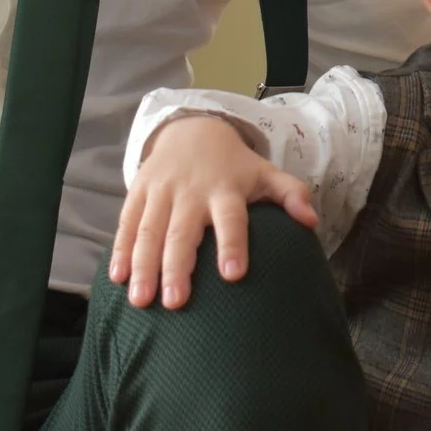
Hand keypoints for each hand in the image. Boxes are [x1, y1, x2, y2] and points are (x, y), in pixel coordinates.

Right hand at [108, 113, 317, 309]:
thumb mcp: (265, 172)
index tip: (233, 275)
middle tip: (176, 302)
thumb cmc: (234, 165)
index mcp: (226, 190)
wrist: (192, 129)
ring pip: (150, 231)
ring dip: (144, 266)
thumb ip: (291, 195)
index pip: (231, 219)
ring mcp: (161, 192)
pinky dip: (120, 250)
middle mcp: (191, 192)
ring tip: (141, 301)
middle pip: (182, 232)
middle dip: (177, 267)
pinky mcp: (138, 193)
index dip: (232, 245)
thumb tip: (313, 221)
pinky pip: (127, 224)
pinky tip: (117, 278)